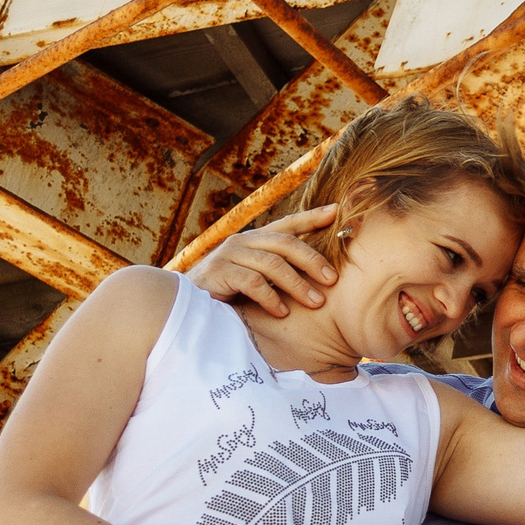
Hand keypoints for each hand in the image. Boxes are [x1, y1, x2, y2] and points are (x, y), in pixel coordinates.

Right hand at [188, 205, 341, 317]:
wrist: (186, 303)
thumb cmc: (228, 292)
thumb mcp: (256, 276)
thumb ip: (278, 270)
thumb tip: (319, 275)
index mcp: (255, 239)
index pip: (288, 224)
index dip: (312, 217)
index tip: (337, 211)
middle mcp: (243, 240)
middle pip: (286, 243)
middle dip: (312, 261)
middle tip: (332, 280)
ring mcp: (229, 254)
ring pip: (272, 263)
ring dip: (297, 284)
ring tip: (315, 302)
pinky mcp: (218, 272)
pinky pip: (252, 282)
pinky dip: (271, 298)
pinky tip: (282, 312)